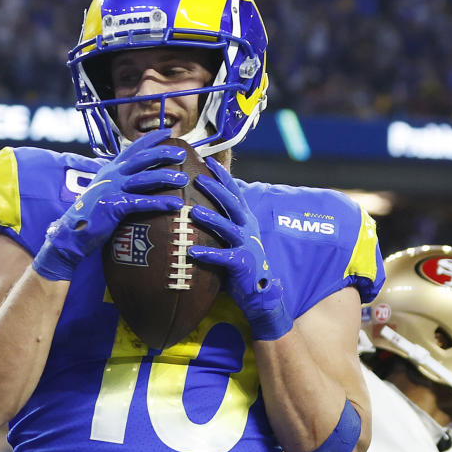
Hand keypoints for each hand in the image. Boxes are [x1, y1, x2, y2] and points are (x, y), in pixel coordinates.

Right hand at [32, 127, 189, 280]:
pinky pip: (141, 202)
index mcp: (109, 169)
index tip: (167, 132)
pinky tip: (175, 204)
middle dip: (162, 153)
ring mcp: (111, 189)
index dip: (150, 139)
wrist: (70, 234)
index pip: (132, 148)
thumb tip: (132, 177)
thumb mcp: (102, 191)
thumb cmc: (90, 215)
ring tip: (183, 179)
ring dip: (165, 177)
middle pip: (141, 159)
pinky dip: (160, 202)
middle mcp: (110, 175)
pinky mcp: (113, 206)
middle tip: (181, 154)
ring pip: (144, 178)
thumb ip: (116, 181)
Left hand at [186, 158, 292, 340]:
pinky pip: (223, 257)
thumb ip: (221, 220)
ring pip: (228, 227)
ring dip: (211, 218)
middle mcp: (248, 228)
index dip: (223, 175)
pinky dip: (208, 253)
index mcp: (245, 219)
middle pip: (232, 204)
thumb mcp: (233, 237)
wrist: (259, 292)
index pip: (235, 192)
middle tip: (198, 178)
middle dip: (216, 189)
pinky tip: (192, 251)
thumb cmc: (240, 262)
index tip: (208, 160)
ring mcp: (247, 245)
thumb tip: (199, 202)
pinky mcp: (242, 264)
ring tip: (193, 211)